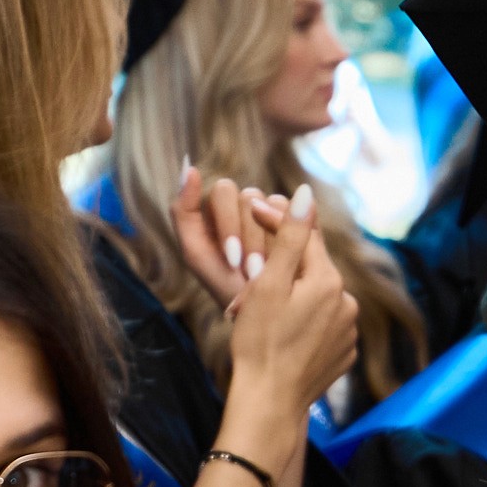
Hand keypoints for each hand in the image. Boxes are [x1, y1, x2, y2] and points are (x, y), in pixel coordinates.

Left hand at [170, 163, 288, 313]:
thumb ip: (183, 211)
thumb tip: (189, 166)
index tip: (233, 260)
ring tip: (271, 271)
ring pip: (277, 203)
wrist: (267, 321)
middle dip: (251, 238)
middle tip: (253, 271)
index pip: (225, 191)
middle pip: (251, 197)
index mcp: (220, 209)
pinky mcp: (301, 224)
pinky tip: (294, 262)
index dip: (230, 225)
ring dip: (273, 240)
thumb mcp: (197, 255)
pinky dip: (297, 238)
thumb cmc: (226, 290)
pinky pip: (303, 214)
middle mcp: (247, 206)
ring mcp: (275, 214)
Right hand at [208, 182, 365, 432]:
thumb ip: (288, 236)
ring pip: (315, 299)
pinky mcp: (344, 354)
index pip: (304, 235)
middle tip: (244, 273)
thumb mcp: (268, 283)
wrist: (270, 401)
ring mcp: (349, 331)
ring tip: (259, 310)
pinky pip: (322, 326)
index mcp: (329, 280)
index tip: (249, 211)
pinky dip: (302, 322)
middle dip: (279, 267)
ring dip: (291, 296)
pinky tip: (281, 333)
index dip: (275, 221)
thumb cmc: (259, 341)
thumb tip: (304, 194)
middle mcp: (347, 303)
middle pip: (310, 269)